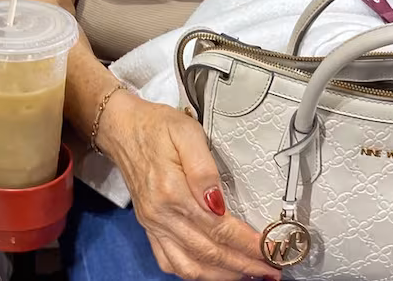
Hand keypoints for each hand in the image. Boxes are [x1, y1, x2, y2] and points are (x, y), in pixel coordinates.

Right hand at [99, 92, 279, 280]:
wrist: (122, 128)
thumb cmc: (157, 127)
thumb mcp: (186, 133)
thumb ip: (204, 168)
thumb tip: (218, 202)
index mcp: (172, 191)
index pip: (218, 228)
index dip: (248, 243)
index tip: (270, 249)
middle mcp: (161, 215)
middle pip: (208, 252)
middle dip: (243, 264)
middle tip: (271, 268)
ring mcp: (153, 224)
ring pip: (189, 266)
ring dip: (222, 275)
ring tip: (249, 273)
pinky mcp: (149, 227)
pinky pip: (169, 262)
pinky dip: (194, 273)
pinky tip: (214, 271)